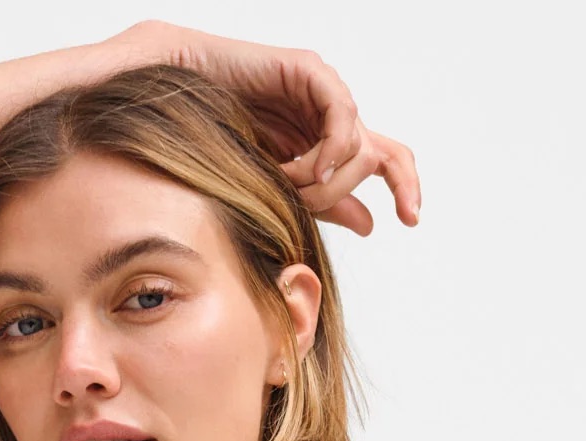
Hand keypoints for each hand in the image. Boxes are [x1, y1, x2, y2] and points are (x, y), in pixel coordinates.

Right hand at [113, 20, 419, 236]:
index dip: (403, 186)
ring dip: (326, 179)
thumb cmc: (216, 144)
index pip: (382, 160)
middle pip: (381, 153)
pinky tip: (304, 169)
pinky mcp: (308, 72)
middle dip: (385, 185)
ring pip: (358, 144)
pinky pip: (340, 116)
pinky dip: (327, 150)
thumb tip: (371, 223)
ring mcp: (322, 92)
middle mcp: (330, 115)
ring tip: (291, 186)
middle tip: (385, 214)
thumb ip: (324, 201)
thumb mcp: (279, 187)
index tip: (409, 220)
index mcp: (326, 141)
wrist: (177, 105)